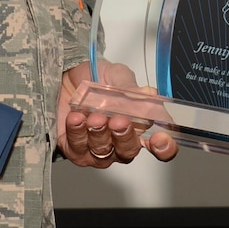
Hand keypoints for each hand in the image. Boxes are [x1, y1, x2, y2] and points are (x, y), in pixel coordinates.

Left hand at [58, 61, 177, 167]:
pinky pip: (77, 148)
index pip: (159, 146)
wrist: (65, 74)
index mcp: (139, 125)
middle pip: (129, 152)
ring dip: (98, 133)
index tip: (160, 140)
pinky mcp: (73, 149)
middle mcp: (120, 142)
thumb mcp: (117, 77)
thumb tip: (149, 96)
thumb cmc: (95, 78)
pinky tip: (76, 118)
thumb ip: (132, 90)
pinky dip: (77, 132)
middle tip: (119, 121)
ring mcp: (97, 148)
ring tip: (94, 116)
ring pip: (103, 152)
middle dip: (124, 137)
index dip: (164, 147)